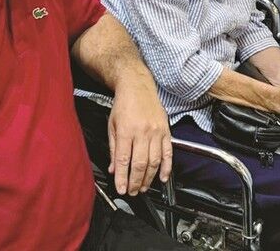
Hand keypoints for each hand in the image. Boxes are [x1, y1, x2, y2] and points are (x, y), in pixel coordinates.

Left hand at [107, 77, 171, 195]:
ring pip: (154, 161)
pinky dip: (167, 167)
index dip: (122, 177)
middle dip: (135, 182)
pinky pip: (168, 153)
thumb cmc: (123, 105)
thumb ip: (113, 149)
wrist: (137, 86)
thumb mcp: (112, 125)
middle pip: (139, 164)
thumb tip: (113, 169)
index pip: (124, 160)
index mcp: (126, 130)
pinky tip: (163, 178)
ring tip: (143, 187)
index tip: (121, 189)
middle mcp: (142, 132)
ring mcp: (156, 132)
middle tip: (132, 192)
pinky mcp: (166, 131)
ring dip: (149, 178)